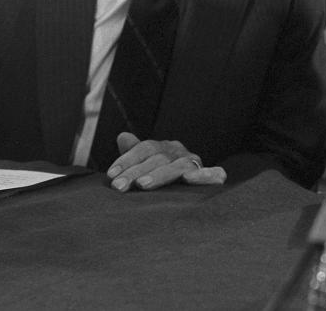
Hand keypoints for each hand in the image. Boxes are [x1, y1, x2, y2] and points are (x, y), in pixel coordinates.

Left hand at [106, 132, 226, 192]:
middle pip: (158, 158)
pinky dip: (205, 175)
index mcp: (165, 148)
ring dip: (161, 174)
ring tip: (143, 185)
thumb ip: (135, 153)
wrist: (190, 189)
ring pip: (179, 166)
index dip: (127, 160)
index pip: (145, 148)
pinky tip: (190, 179)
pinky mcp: (213, 177)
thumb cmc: (161, 179)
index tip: (111, 175)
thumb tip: (122, 136)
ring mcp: (196, 164)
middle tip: (119, 186)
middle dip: (136, 171)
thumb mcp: (146, 166)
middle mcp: (180, 153)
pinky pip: (215, 174)